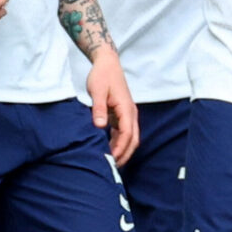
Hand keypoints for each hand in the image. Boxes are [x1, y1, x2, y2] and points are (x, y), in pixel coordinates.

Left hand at [86, 50, 138, 165]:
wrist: (107, 63)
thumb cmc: (102, 76)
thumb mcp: (98, 91)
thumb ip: (99, 108)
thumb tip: (100, 126)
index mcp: (126, 108)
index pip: (128, 133)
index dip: (121, 148)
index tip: (112, 159)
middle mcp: (130, 113)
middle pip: (133, 139)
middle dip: (125, 154)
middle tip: (112, 167)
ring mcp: (127, 114)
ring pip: (130, 137)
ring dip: (122, 150)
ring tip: (110, 162)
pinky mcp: (122, 114)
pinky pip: (123, 132)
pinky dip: (118, 143)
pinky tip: (108, 149)